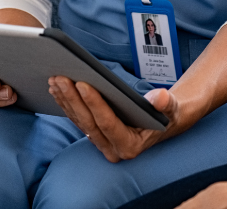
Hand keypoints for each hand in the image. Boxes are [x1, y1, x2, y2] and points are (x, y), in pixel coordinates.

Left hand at [48, 77, 192, 161]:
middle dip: (73, 99)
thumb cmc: (167, 115)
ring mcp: (101, 144)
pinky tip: (57, 89)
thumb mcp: (171, 108)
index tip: (82, 83)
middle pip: (88, 122)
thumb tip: (160, 98)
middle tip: (61, 77)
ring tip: (55, 79)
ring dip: (65, 100)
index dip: (94, 103)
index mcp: (130, 146)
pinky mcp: (94, 135)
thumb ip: (166, 104)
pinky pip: (77, 119)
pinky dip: (66, 103)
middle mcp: (112, 149)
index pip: (108, 123)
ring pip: (79, 121)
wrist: (163, 123)